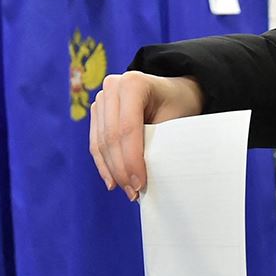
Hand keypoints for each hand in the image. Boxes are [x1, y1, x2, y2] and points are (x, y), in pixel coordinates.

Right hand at [89, 72, 203, 200]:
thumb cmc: (179, 105)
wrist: (174, 91)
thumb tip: (142, 178)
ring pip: (100, 142)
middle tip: (133, 193)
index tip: (140, 184)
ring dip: (111, 170)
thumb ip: (157, 143)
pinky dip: (104, 163)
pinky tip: (112, 181)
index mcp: (133, 83)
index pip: (128, 128)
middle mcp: (113, 86)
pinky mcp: (98, 111)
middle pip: (111, 136)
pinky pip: (96, 142)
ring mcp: (102, 97)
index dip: (132, 160)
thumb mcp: (175, 121)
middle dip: (121, 169)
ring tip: (126, 190)